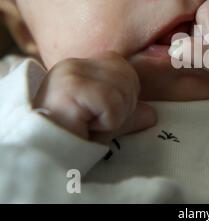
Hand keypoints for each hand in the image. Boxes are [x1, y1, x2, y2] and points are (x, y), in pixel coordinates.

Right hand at [32, 51, 156, 143]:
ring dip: (114, 117)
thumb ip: (127, 114)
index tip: (101, 114)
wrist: (43, 156)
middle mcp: (73, 64)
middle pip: (127, 74)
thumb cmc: (71, 139)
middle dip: (122, 105)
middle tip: (95, 123)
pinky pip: (113, 103)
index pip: (121, 65)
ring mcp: (71, 73)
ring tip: (88, 126)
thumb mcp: (104, 124)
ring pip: (123, 90)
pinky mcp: (72, 87)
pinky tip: (86, 127)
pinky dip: (108, 122)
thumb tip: (151, 114)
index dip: (123, 94)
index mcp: (79, 66)